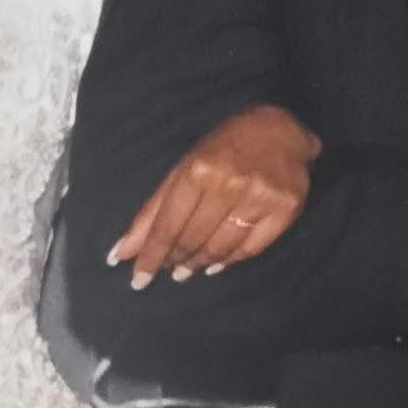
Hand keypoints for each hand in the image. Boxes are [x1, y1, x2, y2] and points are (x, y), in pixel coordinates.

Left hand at [108, 105, 320, 287]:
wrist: (281, 128)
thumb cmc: (225, 146)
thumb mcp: (184, 166)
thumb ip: (153, 209)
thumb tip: (122, 250)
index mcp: (198, 168)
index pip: (168, 224)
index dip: (151, 255)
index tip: (138, 279)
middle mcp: (229, 184)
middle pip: (193, 238)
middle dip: (175, 260)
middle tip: (167, 271)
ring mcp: (260, 198)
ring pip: (220, 248)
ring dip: (199, 263)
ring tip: (187, 269)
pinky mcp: (285, 209)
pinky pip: (250, 249)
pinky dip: (229, 261)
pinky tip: (217, 264)